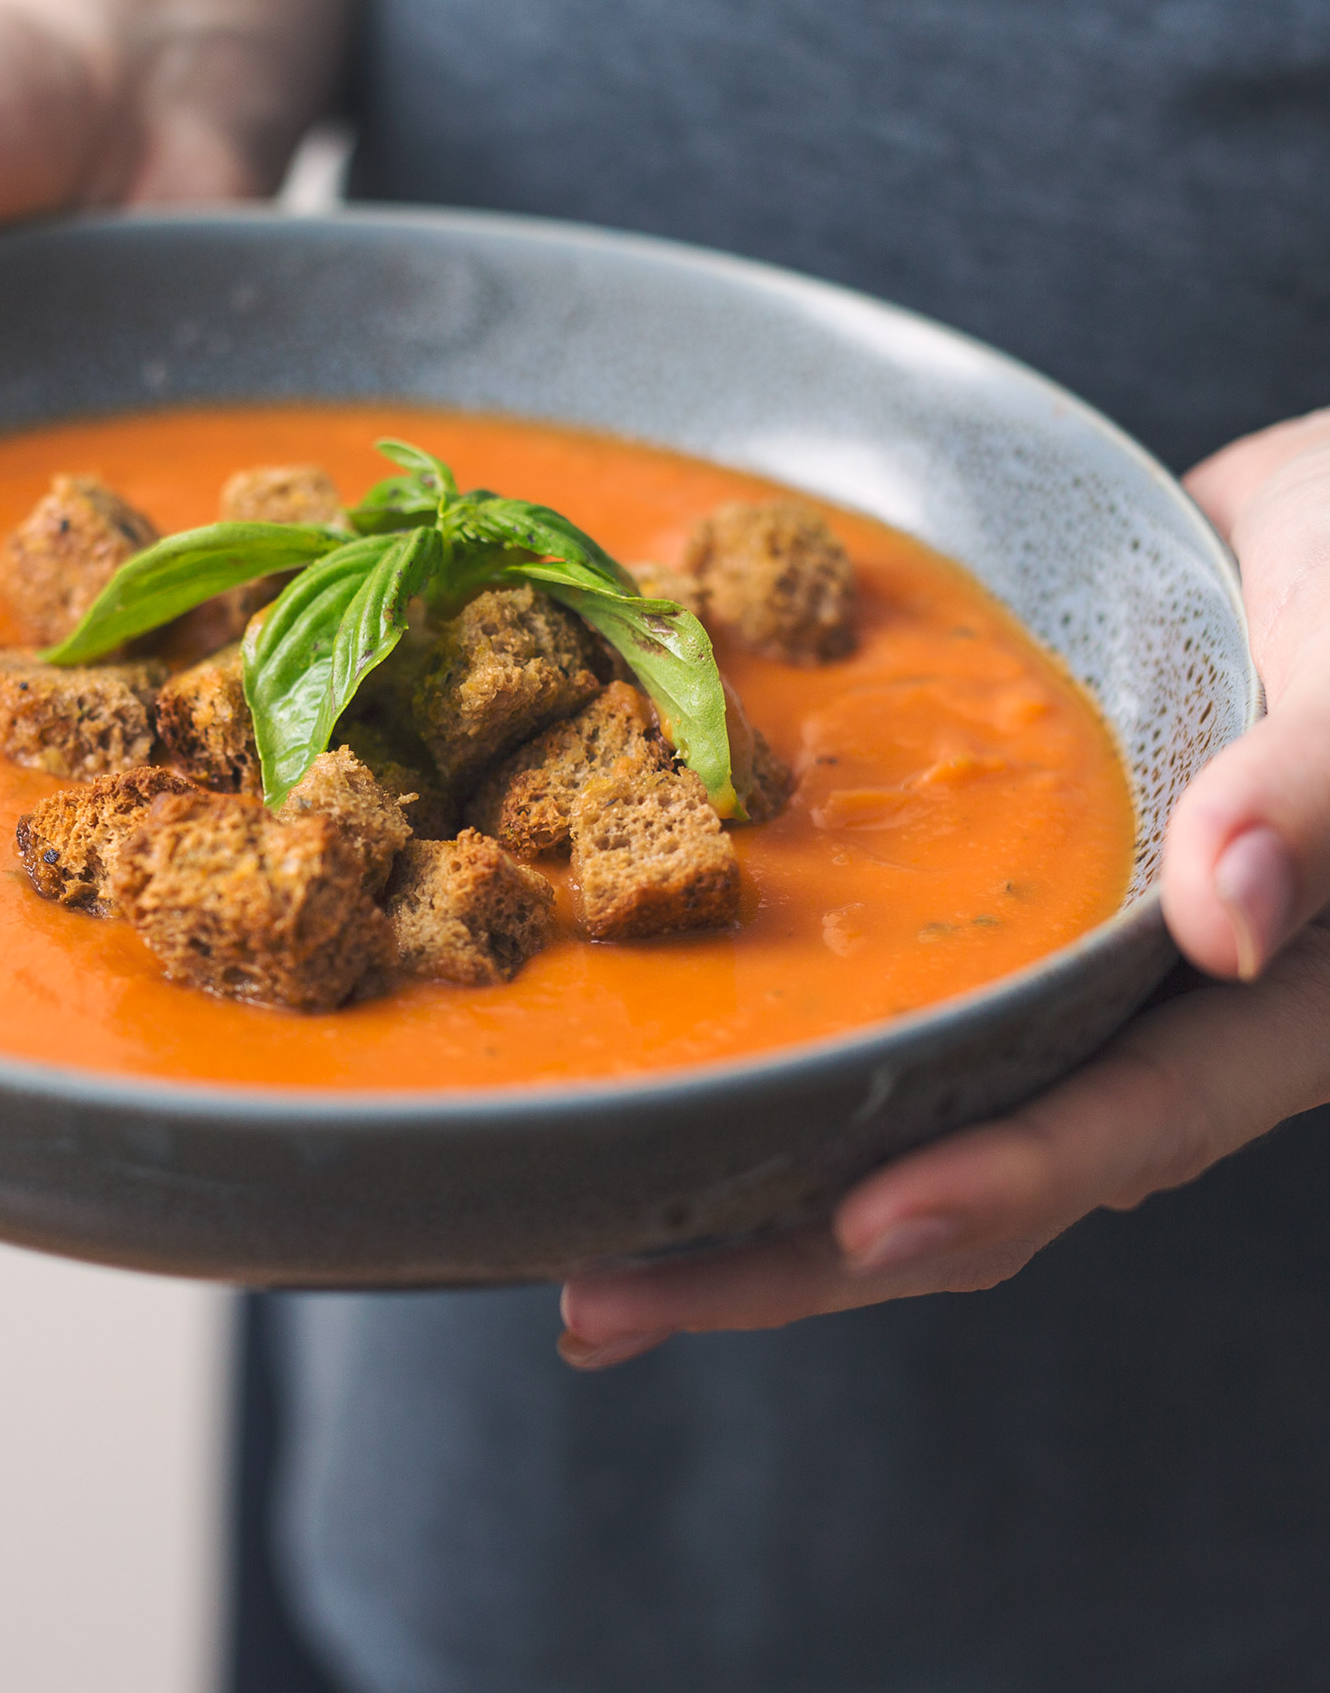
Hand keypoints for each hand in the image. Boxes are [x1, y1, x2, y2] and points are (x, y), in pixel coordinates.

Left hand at [560, 409, 1329, 1365]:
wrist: (1308, 537)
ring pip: (891, 1110)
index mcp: (1255, 1013)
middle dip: (790, 1252)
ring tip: (587, 1237)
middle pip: (964, 1173)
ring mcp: (1038, 974)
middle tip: (603, 1305)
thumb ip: (1323, 797)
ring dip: (745, 1179)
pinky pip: (861, 992)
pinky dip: (759, 1037)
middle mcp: (1129, 1021)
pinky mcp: (968, 908)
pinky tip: (642, 1063)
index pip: (1119, 1127)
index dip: (996, 1187)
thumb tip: (1228, 920)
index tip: (858, 1229)